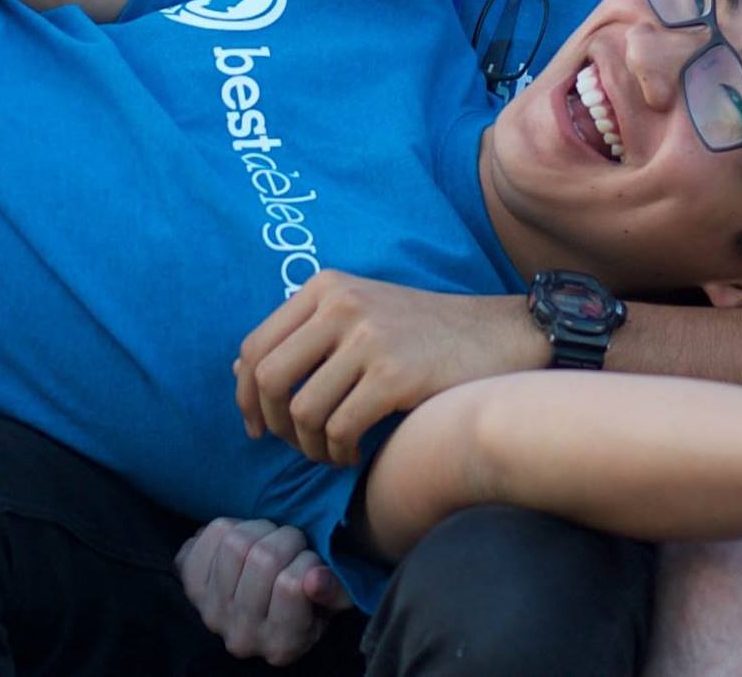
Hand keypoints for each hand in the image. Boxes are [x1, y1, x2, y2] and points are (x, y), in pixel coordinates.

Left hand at [178, 517, 352, 665]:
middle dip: (286, 538)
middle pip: (263, 558)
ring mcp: (212, 611)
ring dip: (260, 529)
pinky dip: (232, 526)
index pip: (291, 584)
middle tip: (292, 545)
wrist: (260, 609)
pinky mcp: (192, 586)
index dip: (307, 561)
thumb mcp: (332, 604)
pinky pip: (213, 534)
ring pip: (236, 543)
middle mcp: (242, 634)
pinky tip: (243, 542)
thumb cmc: (307, 603)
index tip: (310, 564)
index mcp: (282, 644)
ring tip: (268, 541)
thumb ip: (334, 592)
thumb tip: (316, 577)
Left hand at [236, 274, 540, 464]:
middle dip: (273, 426)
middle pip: (267, 380)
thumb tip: (241, 370)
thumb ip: (306, 334)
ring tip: (334, 453)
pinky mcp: (393, 374)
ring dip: (310, 448)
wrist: (500, 335)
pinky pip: (339, 430)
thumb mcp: (361, 313)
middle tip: (297, 446)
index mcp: (326, 286)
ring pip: (302, 412)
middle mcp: (341, 305)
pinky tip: (356, 455)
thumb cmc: (426, 333)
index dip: (244, 396)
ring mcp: (367, 338)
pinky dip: (340, 455)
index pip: (255, 346)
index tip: (258, 428)